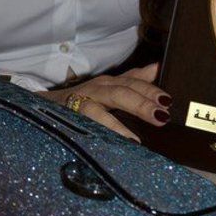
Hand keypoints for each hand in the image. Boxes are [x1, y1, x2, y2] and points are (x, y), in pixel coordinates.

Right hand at [38, 63, 170, 140]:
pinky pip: (80, 127)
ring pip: (98, 110)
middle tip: (161, 116)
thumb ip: (133, 79)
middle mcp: (95, 90)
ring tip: (136, 140)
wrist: (46, 105)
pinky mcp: (66, 118)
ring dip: (116, 124)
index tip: (169, 101)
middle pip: (120, 93)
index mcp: (109, 83)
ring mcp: (79, 103)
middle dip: (140, 103)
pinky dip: (92, 137)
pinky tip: (104, 148)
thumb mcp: (110, 87)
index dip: (150, 90)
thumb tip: (157, 67)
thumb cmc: (84, 98)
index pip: (133, 83)